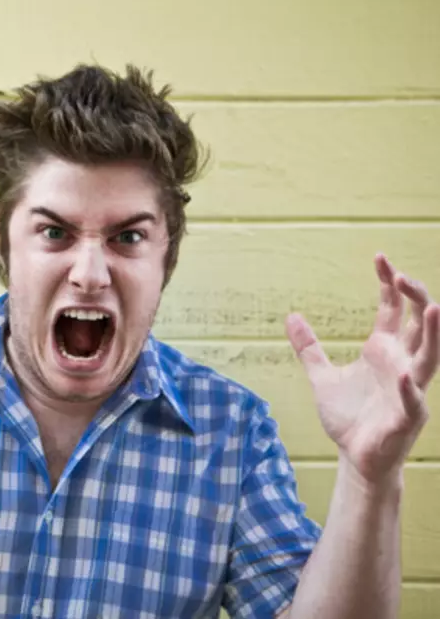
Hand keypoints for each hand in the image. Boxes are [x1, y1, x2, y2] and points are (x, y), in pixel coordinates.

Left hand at [286, 254, 438, 486]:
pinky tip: (404, 375)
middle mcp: (402, 364)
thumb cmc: (348, 417)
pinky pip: (413, 399)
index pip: (393, 309)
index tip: (380, 258)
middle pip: (418, 324)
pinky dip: (409, 388)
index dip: (389, 284)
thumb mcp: (321, 376)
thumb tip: (291, 316)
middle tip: (402, 275)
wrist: (356, 458)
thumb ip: (309, 347)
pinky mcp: (407, 416)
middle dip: (415, 297)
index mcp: (384, 351)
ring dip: (433, 333)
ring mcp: (409, 389)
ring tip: (433, 306)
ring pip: (429, 356)